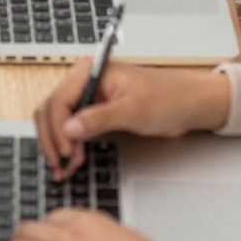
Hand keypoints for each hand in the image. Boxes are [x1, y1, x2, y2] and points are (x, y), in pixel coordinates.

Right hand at [35, 60, 230, 179]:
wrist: (188, 105)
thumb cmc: (167, 98)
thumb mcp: (133, 110)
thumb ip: (99, 119)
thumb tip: (69, 128)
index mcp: (90, 71)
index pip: (60, 100)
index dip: (58, 129)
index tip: (66, 152)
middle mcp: (85, 82)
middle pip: (52, 111)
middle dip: (53, 139)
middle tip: (60, 165)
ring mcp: (88, 98)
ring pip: (57, 122)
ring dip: (57, 145)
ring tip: (64, 168)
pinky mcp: (94, 113)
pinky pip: (71, 129)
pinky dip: (68, 146)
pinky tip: (72, 162)